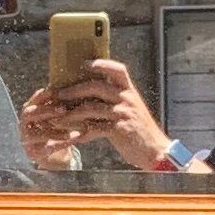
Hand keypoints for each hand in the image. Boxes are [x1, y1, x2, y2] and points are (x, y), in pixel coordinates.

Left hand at [20, 57, 177, 172]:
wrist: (155, 150)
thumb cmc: (139, 131)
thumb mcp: (132, 110)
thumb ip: (116, 100)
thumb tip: (93, 93)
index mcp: (130, 91)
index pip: (117, 70)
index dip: (101, 64)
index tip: (84, 63)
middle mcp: (127, 99)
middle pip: (97, 86)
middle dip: (75, 89)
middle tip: (59, 94)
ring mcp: (123, 114)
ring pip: (92, 107)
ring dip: (72, 113)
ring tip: (58, 118)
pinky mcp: (119, 129)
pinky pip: (95, 128)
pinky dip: (81, 133)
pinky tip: (71, 137)